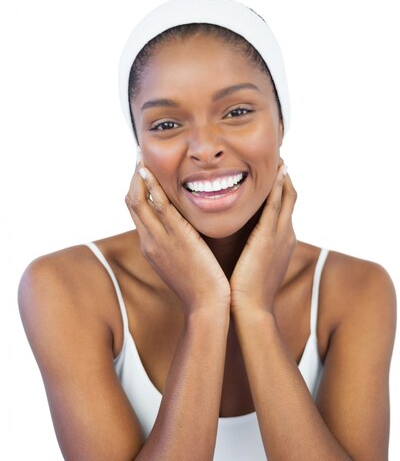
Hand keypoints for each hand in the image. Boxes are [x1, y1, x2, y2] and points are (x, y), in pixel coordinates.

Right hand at [125, 161, 230, 314]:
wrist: (207, 305)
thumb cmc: (202, 287)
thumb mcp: (184, 264)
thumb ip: (180, 246)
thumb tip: (186, 233)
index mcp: (152, 248)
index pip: (138, 213)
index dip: (138, 191)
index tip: (143, 173)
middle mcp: (149, 242)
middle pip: (132, 204)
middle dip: (133, 179)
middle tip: (139, 157)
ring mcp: (159, 239)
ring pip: (138, 202)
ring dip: (138, 176)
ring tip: (140, 155)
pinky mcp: (174, 237)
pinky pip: (158, 207)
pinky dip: (150, 187)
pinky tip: (149, 171)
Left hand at [229, 161, 296, 314]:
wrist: (250, 310)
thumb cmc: (246, 293)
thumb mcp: (252, 265)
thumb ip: (250, 249)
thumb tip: (239, 240)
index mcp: (281, 241)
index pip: (283, 207)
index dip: (281, 188)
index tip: (273, 171)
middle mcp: (286, 234)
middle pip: (290, 197)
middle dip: (285, 176)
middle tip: (278, 154)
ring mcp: (281, 235)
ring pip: (287, 196)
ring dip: (283, 175)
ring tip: (279, 155)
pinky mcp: (270, 237)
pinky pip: (276, 205)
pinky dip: (278, 187)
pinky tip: (276, 171)